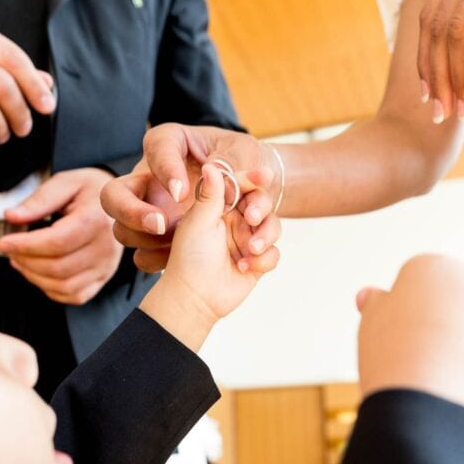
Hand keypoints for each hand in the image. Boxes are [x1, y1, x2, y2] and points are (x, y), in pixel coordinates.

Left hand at [0, 168, 121, 305]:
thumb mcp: (65, 183)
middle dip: (26, 261)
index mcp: (97, 220)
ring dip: (34, 277)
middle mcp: (106, 248)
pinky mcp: (103, 279)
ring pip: (64, 286)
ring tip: (20, 260)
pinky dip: (50, 288)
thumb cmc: (90, 191)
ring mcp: (106, 267)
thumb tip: (12, 217)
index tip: (4, 242)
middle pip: (58, 268)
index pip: (57, 243)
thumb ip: (39, 200)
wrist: (122, 203)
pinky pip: (74, 296)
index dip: (25, 246)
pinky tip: (39, 272)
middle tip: (10, 249)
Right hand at [101, 123, 279, 271]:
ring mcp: (149, 208)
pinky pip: (143, 253)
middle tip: (161, 225)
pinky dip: (159, 259)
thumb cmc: (245, 161)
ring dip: (146, 240)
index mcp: (172, 143)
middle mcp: (151, 177)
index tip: (181, 190)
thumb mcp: (245, 152)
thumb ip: (232, 162)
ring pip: (124, 229)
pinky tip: (177, 259)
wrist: (254, 188)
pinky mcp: (157, 235)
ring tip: (175, 243)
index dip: (164, 169)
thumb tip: (214, 177)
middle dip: (133, 213)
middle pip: (115, 195)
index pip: (156, 147)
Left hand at [139, 164, 281, 350]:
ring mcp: (247, 241)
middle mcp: (234, 221)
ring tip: (249, 250)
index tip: (264, 174)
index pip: (240, 186)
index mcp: (218, 207)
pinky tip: (244, 268)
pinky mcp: (257, 262)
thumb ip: (209, 194)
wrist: (194, 298)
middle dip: (261, 210)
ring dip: (264, 238)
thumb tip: (211, 164)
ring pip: (272, 228)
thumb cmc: (190, 259)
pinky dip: (263, 260)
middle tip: (251, 218)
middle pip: (262, 204)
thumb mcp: (198, 223)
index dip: (252, 178)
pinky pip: (273, 254)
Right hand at [355, 255, 463, 418]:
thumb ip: (377, 305)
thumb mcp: (371, 324)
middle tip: (418, 358)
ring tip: (440, 378)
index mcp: (435, 266)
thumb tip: (369, 296)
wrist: (429, 402)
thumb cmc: (393, 358)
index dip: (404, 315)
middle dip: (443, 325)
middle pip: (457, 304)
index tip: (396, 338)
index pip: (419, 286)